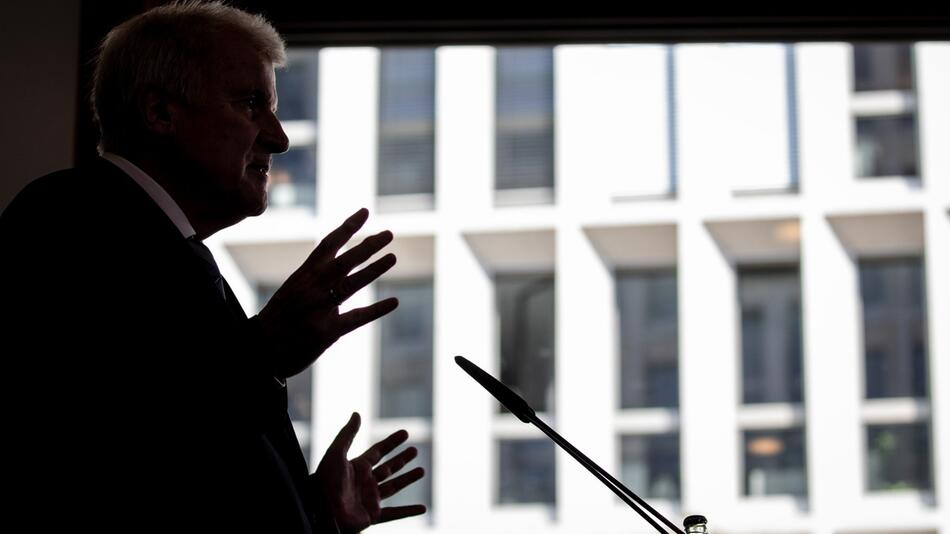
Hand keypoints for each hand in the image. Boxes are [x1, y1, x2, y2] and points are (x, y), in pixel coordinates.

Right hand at [255, 208, 397, 377]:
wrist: (259, 349)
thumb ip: (317, 279)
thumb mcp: (293, 291)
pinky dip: (376, 309)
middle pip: (344, 261)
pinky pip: (355, 318)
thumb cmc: (279, 319)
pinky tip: (394, 301)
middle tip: (388, 234)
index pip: (327, 245)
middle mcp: (311, 288)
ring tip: (392, 257)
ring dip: (374, 270)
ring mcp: (319, 309)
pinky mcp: (327, 332)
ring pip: (351, 284)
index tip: (365, 212)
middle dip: (367, 246)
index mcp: (303, 275)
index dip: (347, 227)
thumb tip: (345, 268)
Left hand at [314, 413, 426, 531]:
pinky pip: (394, 513)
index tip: (405, 432)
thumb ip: (347, 434)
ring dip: (408, 479)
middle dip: (402, 459)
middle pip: (388, 468)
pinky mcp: (372, 515)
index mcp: (357, 467)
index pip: (378, 451)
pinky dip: (408, 511)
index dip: (392, 442)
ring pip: (394, 487)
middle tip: (415, 450)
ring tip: (422, 471)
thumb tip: (356, 413)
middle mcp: (364, 482)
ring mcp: (369, 499)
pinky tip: (422, 508)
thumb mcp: (335, 453)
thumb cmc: (325, 481)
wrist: (320, 511)